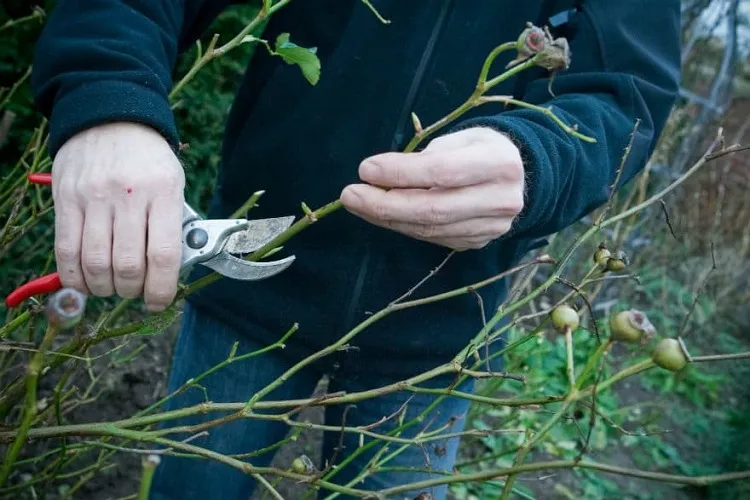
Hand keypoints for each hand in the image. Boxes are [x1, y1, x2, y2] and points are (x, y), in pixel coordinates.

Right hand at [51, 122, 184, 310]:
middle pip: (128, 265)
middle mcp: (128, 195)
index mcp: (163, 191)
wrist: (109, 117)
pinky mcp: (66, 200)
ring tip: (113, 287)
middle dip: (133, 291)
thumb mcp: (174, 183)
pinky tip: (86, 281)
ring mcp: (93, 197)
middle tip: (136, 292)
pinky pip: (66, 250)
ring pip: (96, 263)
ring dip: (105, 288)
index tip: (160, 300)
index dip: (162, 288)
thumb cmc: (148, 159)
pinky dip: (76, 276)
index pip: (163, 254)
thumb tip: (172, 270)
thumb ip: (173, 224)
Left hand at [340, 127, 524, 249]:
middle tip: (350, 195)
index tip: (365, 169)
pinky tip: (382, 214)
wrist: (522, 179)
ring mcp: (491, 228)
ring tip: (358, 204)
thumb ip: (429, 155)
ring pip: (430, 229)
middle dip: (385, 204)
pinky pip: (433, 238)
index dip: (400, 173)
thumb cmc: (483, 149)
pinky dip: (403, 226)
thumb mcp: (463, 136)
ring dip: (387, 218)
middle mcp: (500, 200)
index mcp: (500, 164)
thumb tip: (384, 176)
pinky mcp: (477, 243)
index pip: (442, 172)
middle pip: (433, 209)